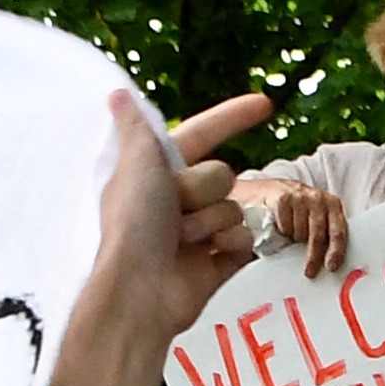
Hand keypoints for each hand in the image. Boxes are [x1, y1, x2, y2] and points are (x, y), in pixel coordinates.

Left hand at [96, 87, 275, 342]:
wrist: (139, 291)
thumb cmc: (132, 226)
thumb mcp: (134, 166)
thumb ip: (136, 128)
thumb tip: (118, 94)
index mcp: (159, 170)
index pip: (203, 133)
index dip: (233, 117)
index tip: (266, 104)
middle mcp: (179, 197)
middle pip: (222, 174)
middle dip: (203, 191)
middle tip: (174, 213)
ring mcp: (200, 229)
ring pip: (234, 207)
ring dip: (211, 222)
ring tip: (183, 242)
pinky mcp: (218, 259)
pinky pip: (245, 237)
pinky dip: (229, 245)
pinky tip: (207, 258)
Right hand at [263, 178, 351, 275]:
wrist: (274, 190)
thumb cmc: (301, 209)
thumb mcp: (319, 217)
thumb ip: (328, 233)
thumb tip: (332, 263)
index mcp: (333, 205)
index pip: (338, 232)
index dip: (336, 251)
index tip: (331, 266)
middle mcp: (319, 199)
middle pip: (318, 235)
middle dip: (314, 256)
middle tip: (310, 271)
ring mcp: (301, 197)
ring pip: (300, 233)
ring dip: (296, 239)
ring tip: (294, 233)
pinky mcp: (283, 199)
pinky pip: (285, 227)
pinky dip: (284, 231)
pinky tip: (284, 225)